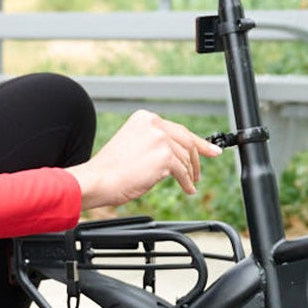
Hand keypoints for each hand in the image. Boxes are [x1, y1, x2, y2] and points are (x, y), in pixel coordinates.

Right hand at [70, 109, 220, 210]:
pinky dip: (187, 182)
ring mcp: (160, 140)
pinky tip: (188, 189)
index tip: (210, 148)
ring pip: (185, 159)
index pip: (177, 129)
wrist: (98, 179)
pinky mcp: (164, 157)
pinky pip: (183, 172)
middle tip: (204, 168)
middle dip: (199, 156)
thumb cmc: (110, 168)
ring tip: (189, 183)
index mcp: (145, 118)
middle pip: (187, 141)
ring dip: (189, 174)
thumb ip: (154, 142)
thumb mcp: (133, 144)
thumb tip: (177, 152)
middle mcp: (154, 124)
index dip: (197, 141)